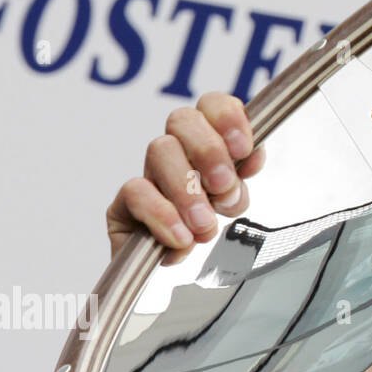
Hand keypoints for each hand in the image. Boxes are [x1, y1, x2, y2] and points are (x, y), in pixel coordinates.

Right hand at [106, 92, 265, 264]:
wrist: (173, 267)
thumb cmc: (204, 224)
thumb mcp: (232, 202)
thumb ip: (241, 180)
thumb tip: (250, 160)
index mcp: (206, 140)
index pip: (211, 104)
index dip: (228, 117)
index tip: (243, 148)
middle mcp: (175, 150)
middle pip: (182, 119)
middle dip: (209, 151)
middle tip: (223, 187)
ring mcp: (147, 174)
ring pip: (160, 150)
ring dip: (188, 188)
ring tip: (204, 223)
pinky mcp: (122, 204)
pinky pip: (137, 192)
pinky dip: (163, 214)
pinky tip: (181, 237)